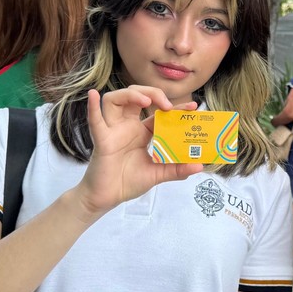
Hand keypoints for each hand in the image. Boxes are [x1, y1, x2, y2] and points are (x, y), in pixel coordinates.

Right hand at [74, 87, 203, 216]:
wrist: (107, 198)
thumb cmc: (128, 182)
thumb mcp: (157, 174)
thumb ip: (177, 170)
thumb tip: (199, 166)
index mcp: (141, 132)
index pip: (158, 113)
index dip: (175, 107)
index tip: (193, 107)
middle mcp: (126, 126)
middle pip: (136, 96)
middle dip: (153, 93)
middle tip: (167, 105)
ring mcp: (113, 131)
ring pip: (115, 100)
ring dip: (130, 95)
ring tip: (145, 101)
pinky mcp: (101, 140)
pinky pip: (95, 121)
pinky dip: (93, 108)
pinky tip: (93, 95)